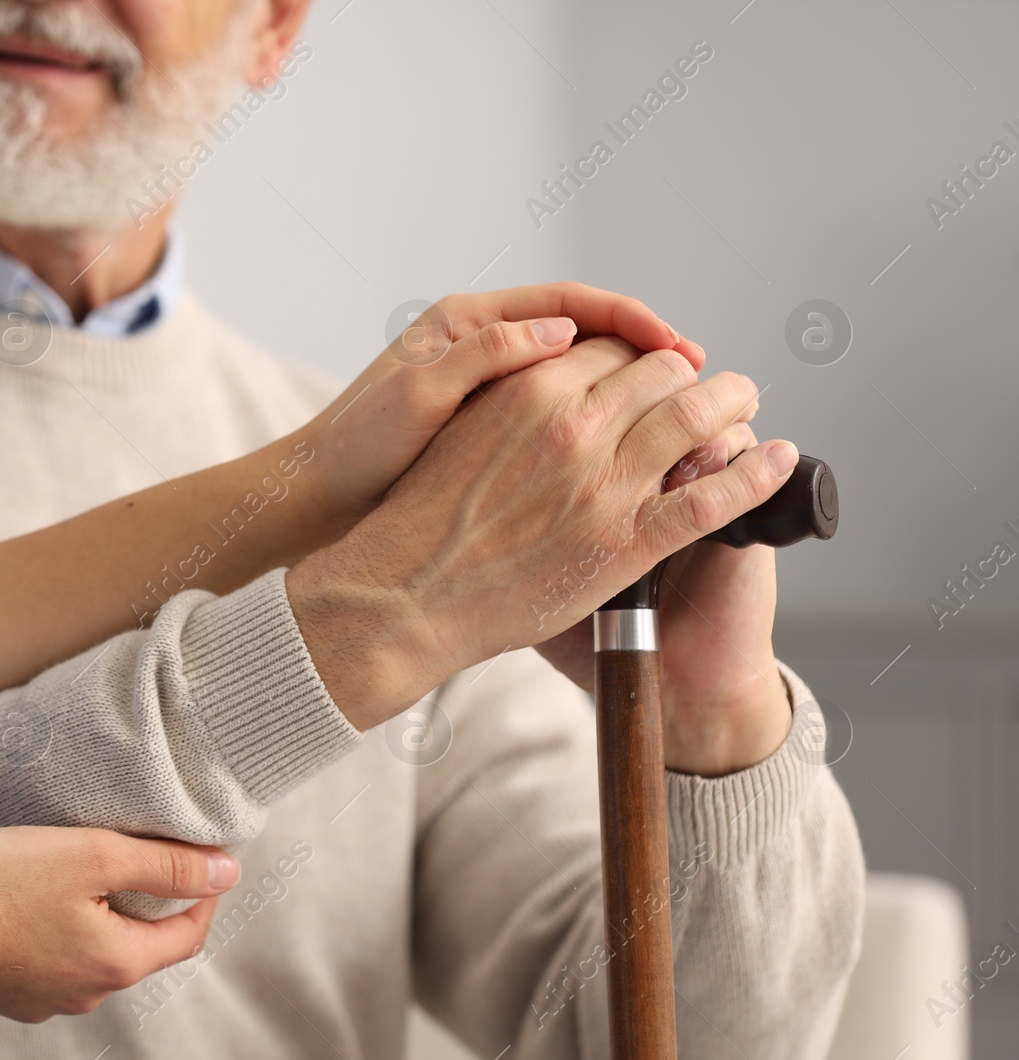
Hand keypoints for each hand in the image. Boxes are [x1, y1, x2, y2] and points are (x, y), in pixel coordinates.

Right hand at [0, 827, 237, 1022]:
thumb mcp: (95, 856)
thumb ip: (165, 865)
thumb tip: (226, 872)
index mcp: (118, 962)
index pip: (188, 934)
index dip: (203, 891)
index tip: (201, 852)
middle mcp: (88, 992)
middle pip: (144, 943)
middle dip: (155, 899)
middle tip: (148, 850)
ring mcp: (47, 999)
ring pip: (99, 951)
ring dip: (108, 913)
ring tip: (92, 867)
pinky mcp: (11, 992)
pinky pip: (58, 958)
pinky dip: (67, 927)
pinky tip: (44, 897)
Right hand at [287, 335, 798, 729]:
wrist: (401, 596)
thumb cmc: (417, 524)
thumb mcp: (455, 432)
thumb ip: (507, 402)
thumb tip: (541, 383)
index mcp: (530, 389)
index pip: (609, 343)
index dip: (638, 350)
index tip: (650, 364)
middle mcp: (574, 423)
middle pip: (661, 372)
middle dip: (689, 373)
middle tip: (706, 382)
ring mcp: (606, 483)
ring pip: (697, 419)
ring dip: (733, 402)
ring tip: (747, 399)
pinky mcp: (628, 542)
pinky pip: (714, 497)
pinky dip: (755, 474)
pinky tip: (778, 459)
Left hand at [294, 282, 702, 534]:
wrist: (320, 499)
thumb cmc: (357, 445)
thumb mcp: (418, 395)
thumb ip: (484, 356)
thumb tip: (563, 330)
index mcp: (469, 321)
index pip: (571, 301)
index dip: (631, 321)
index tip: (679, 348)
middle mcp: (486, 346)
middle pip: (586, 334)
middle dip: (645, 354)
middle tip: (699, 382)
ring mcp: (493, 391)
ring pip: (580, 378)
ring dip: (629, 392)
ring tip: (679, 418)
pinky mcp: (494, 433)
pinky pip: (562, 418)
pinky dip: (601, 428)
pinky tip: (631, 455)